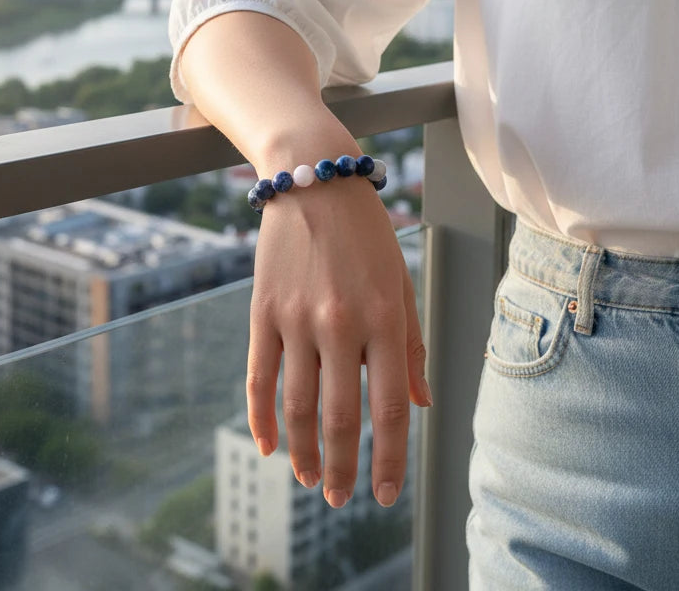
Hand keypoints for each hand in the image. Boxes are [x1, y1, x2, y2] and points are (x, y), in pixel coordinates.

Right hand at [245, 177, 431, 508]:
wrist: (313, 179)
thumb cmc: (367, 234)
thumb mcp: (400, 282)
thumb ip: (409, 346)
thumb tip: (420, 404)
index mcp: (384, 318)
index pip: (388, 408)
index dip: (387, 459)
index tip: (384, 494)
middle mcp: (340, 323)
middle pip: (338, 416)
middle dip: (341, 468)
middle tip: (341, 499)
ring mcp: (295, 318)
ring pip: (296, 405)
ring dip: (301, 451)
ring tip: (308, 480)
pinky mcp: (262, 310)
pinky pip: (258, 375)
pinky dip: (259, 416)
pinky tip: (266, 445)